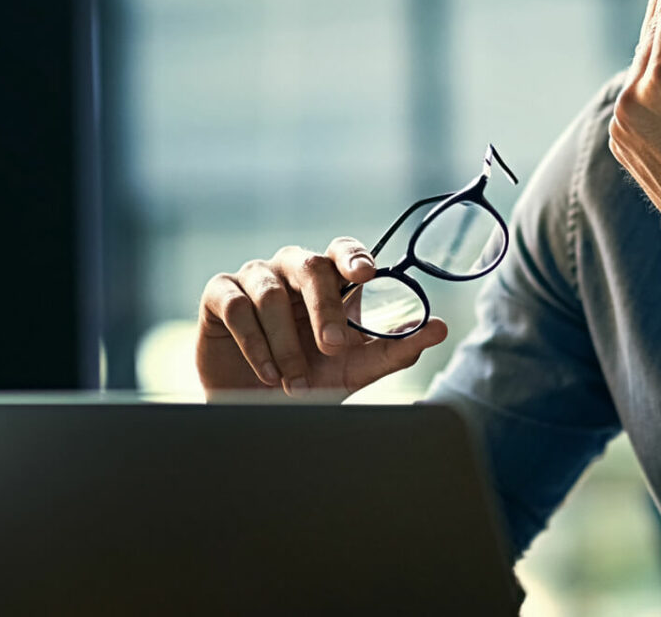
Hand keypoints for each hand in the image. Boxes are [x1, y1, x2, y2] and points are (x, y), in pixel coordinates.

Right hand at [195, 238, 447, 396]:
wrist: (257, 410)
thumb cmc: (311, 379)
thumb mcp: (357, 369)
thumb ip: (396, 349)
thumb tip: (440, 329)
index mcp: (328, 280)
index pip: (342, 250)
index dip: (353, 255)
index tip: (365, 273)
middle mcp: (292, 270)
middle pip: (310, 266)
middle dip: (324, 309)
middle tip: (334, 347)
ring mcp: (254, 278)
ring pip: (271, 293)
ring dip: (286, 343)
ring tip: (295, 381)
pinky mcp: (220, 294)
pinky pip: (238, 306)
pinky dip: (255, 344)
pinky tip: (268, 373)